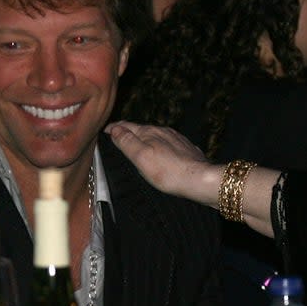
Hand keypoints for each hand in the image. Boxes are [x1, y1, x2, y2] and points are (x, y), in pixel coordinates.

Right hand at [106, 121, 220, 203]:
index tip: (106, 130)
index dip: (115, 128)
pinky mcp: (186, 149)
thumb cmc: (169, 172)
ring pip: (155, 136)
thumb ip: (126, 141)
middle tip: (118, 135)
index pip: (127, 126)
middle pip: (141, 129)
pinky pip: (167, 144)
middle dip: (129, 131)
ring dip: (144, 138)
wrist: (200, 179)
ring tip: (137, 143)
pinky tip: (160, 153)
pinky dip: (158, 146)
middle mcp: (164, 132)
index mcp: (150, 132)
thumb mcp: (141, 157)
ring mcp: (177, 140)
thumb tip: (115, 129)